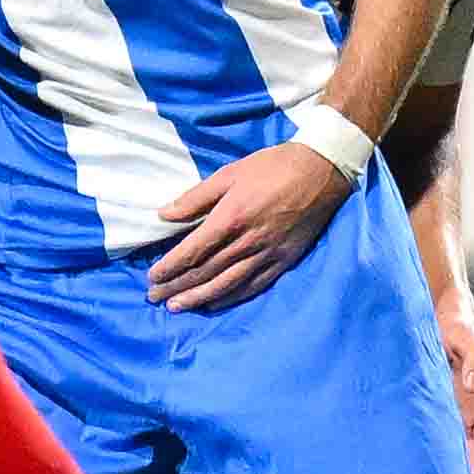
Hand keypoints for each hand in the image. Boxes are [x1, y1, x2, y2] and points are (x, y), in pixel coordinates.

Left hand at [142, 137, 352, 307]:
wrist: (321, 171)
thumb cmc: (272, 167)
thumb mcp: (229, 173)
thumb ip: (196, 198)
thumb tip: (164, 214)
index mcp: (231, 218)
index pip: (193, 250)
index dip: (170, 266)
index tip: (152, 276)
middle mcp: (247, 242)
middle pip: (206, 271)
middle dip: (177, 286)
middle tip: (154, 297)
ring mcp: (267, 254)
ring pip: (227, 283)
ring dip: (199, 297)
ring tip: (177, 307)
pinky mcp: (284, 260)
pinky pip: (254, 285)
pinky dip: (231, 297)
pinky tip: (213, 303)